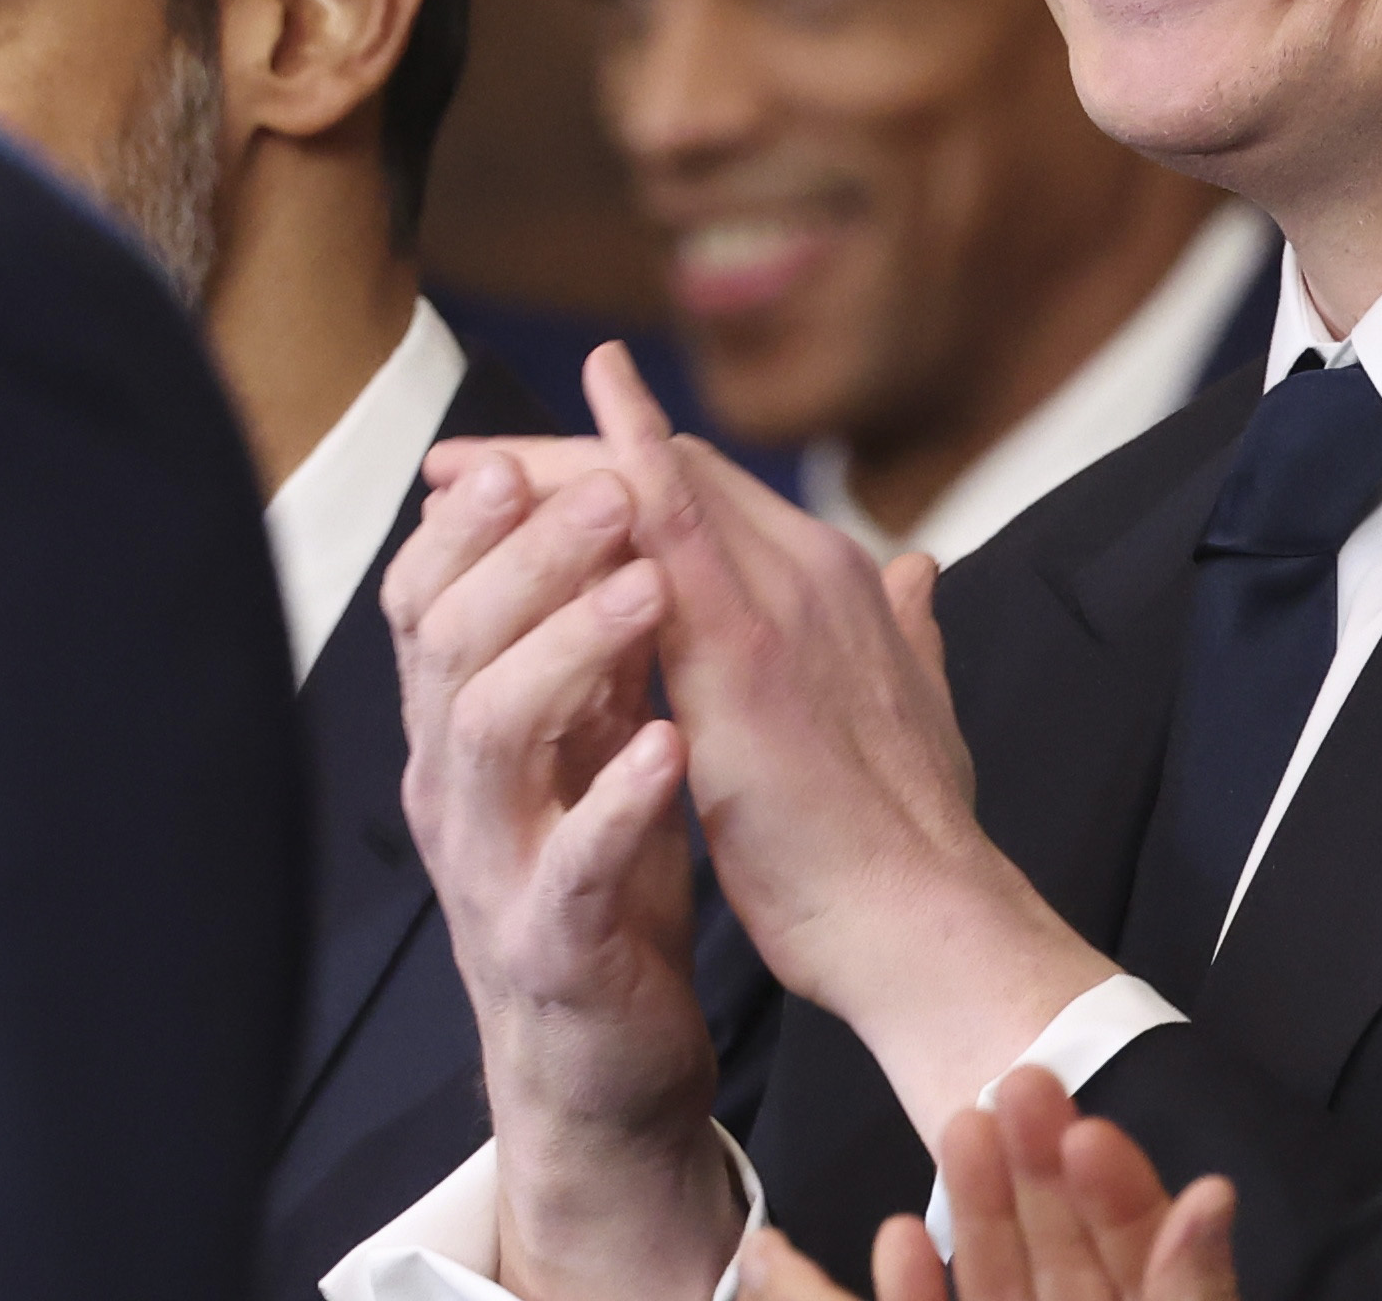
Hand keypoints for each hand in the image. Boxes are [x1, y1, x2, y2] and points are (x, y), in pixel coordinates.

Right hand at [383, 442, 740, 1298]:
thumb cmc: (602, 870)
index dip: (468, 519)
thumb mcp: (588, 732)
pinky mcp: (549, 943)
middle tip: (611, 491)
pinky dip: (616, 801)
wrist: (604, 1049)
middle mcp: (457, 784)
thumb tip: (613, 494)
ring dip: (568, 648)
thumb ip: (591, 630)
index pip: (429, 594)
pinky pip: (569, 865)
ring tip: (647, 590)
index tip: (525, 449)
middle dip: (525, 552)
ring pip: (487, 736)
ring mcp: (493, 865)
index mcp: (465, 722)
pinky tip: (668, 749)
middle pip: (450, 640)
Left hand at [483, 346, 1119, 1142]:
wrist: (923, 922)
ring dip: (552, 468)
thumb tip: (919, 578)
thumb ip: (905, 633)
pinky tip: (537, 467)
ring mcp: (786, 599)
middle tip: (465, 461)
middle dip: (562, 460)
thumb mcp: (907, 706)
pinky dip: (614, 480)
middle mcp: (814, 570)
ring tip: (458, 469)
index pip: (708, 494)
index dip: (617, 471)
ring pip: (660, 485)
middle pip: (674, 472)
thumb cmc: (907, 837)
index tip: (532, 479)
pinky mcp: (749, 652)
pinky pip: (670, 536)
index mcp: (838, 587)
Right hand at [731, 1070, 1240, 1300]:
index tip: (1088, 1127)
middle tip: (1009, 1087)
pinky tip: (893, 1239)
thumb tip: (1216, 1196)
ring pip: (1003, 1285)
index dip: (1123, 1191)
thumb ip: (1187, 1288)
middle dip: (1038, 1178)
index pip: (1149, 1259)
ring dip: (979, 1211)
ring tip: (960, 1126)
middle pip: (1066, 1260)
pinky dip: (914, 1296)